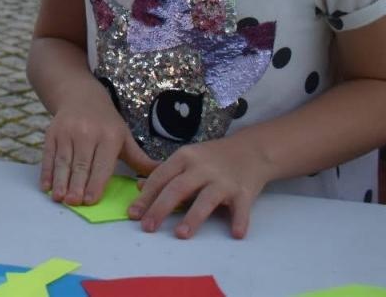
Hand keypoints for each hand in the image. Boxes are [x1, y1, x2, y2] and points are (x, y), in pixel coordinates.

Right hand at [40, 85, 155, 205]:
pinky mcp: (52, 132)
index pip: (102, 163)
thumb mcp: (124, 137)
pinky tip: (46, 185)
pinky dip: (47, 171)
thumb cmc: (106, 123)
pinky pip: (49, 154)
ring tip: (58, 197)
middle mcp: (87, 132)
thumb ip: (139, 159)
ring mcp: (67, 131)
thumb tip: (161, 175)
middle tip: (73, 203)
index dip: (95, 182)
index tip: (90, 200)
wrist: (80, 96)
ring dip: (60, 180)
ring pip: (64, 160)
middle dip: (76, 184)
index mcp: (109, 136)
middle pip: (81, 163)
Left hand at [128, 134, 274, 238]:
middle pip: (178, 188)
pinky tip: (236, 234)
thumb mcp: (187, 158)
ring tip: (181, 235)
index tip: (133, 214)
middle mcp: (202, 167)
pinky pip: (241, 208)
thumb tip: (140, 187)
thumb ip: (165, 173)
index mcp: (185, 157)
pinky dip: (239, 220)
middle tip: (147, 227)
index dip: (146, 196)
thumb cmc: (213, 157)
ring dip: (193, 216)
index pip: (161, 177)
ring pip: (206, 199)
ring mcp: (223, 180)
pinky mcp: (244, 191)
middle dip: (161, 208)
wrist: (251, 149)